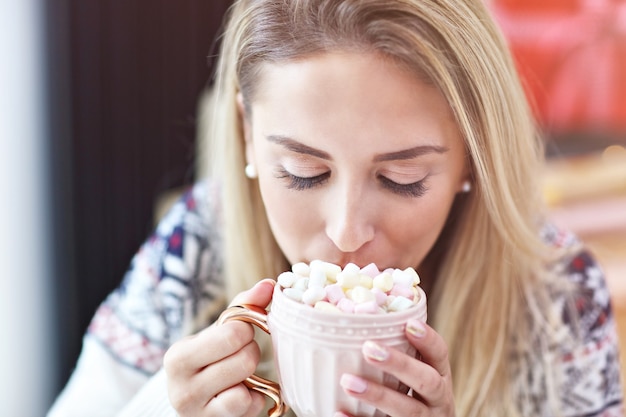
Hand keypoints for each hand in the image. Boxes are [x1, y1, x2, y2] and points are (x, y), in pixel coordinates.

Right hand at [163, 279, 275, 416]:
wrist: (192, 400)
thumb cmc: (208, 358)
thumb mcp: (216, 332)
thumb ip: (243, 305)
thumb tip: (270, 284)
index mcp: (179, 356)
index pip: (232, 333)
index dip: (247, 328)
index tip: (243, 330)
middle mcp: (182, 387)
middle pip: (245, 358)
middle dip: (252, 350)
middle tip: (243, 352)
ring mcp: (198, 411)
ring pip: (248, 383)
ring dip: (254, 375)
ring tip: (242, 372)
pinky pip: (252, 405)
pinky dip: (256, 397)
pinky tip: (244, 392)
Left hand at [336, 319, 454, 416]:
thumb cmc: (414, 397)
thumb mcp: (418, 377)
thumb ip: (400, 354)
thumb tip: (357, 320)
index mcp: (440, 377)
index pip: (440, 354)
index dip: (427, 339)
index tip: (409, 323)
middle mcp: (437, 400)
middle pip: (427, 381)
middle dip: (399, 364)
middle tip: (369, 348)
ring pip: (407, 410)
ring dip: (378, 394)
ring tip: (347, 381)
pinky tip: (339, 412)